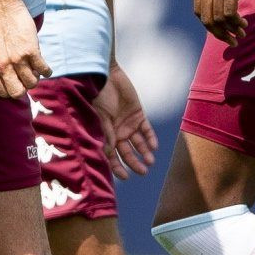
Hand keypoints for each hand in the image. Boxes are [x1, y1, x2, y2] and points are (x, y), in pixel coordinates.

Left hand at [0, 0, 49, 98]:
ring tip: (36, 70)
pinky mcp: (30, 51)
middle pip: (18, 92)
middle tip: (28, 79)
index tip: (19, 83)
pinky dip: (47, 71)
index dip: (14, 90)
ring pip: (32, 83)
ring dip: (36, 78)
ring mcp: (17, 59)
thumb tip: (3, 79)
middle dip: (25, 88)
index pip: (4, 92)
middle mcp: (3, 66)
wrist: (3, 9)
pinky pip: (43, 70)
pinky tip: (46, 68)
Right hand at [93, 62, 157, 177]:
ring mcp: (129, 124)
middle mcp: (118, 132)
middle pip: (127, 152)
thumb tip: (110, 152)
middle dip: (134, 162)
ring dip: (144, 152)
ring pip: (138, 143)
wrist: (107, 76)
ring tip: (150, 161)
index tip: (125, 177)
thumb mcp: (101, 115)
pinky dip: (150, 138)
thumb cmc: (100, 96)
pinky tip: (154, 146)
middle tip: (143, 172)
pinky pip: (146, 129)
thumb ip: (108, 132)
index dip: (117, 166)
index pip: (112, 155)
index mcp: (107, 134)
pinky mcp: (139, 114)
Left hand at [194, 0, 246, 44]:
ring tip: (242, 34)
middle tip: (232, 42)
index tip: (221, 31)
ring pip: (220, 18)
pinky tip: (243, 24)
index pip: (199, 13)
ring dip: (232, 30)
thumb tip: (218, 12)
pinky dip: (237, 22)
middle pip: (208, 19)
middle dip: (220, 34)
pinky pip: (230, 13)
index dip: (210, 25)